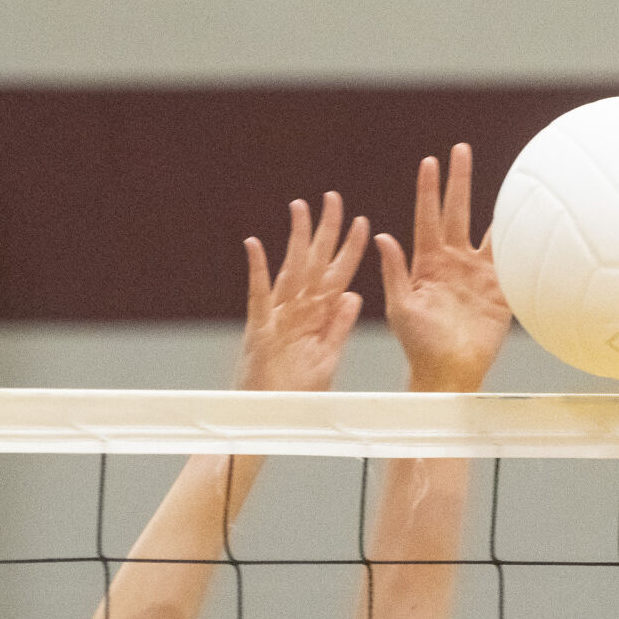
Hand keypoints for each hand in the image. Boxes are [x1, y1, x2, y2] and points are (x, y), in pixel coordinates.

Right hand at [237, 192, 368, 392]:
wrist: (272, 420)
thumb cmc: (297, 393)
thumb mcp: (327, 357)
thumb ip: (339, 327)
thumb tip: (354, 296)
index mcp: (317, 318)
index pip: (338, 276)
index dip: (350, 250)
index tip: (363, 224)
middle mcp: (298, 312)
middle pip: (315, 264)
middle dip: (325, 232)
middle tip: (333, 199)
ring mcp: (277, 318)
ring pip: (289, 271)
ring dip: (296, 240)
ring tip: (301, 209)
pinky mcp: (259, 331)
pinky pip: (258, 297)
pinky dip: (257, 272)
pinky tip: (255, 245)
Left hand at [376, 143, 511, 392]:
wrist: (448, 372)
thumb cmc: (417, 345)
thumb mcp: (400, 307)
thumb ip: (394, 272)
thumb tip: (383, 237)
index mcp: (426, 263)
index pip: (427, 217)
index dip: (429, 189)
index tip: (430, 161)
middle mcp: (452, 262)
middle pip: (457, 212)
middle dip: (458, 181)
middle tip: (460, 150)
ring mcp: (477, 275)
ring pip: (488, 230)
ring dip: (494, 205)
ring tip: (502, 178)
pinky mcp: (499, 290)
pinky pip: (512, 260)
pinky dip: (520, 241)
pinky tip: (529, 219)